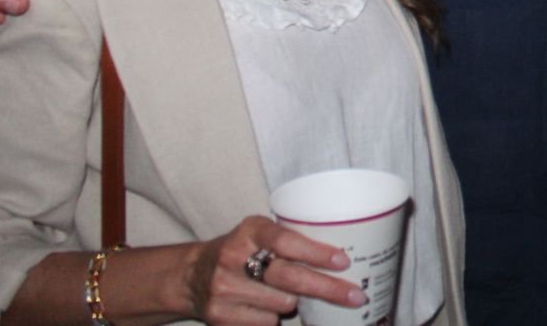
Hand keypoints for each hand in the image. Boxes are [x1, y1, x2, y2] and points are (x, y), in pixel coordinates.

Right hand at [179, 215, 364, 324]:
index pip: (285, 240)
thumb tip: (342, 258)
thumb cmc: (242, 251)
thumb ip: (290, 239)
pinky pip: (266, 323)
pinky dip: (274, 317)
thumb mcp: (260, 234)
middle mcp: (233, 257)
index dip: (316, 252)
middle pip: (289, 278)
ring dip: (295, 302)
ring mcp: (224, 288)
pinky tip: (266, 306)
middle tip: (356, 295)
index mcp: (249, 230)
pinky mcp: (219, 316)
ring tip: (288, 292)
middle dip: (327, 288)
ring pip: (282, 303)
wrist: (190, 276)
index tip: (343, 262)